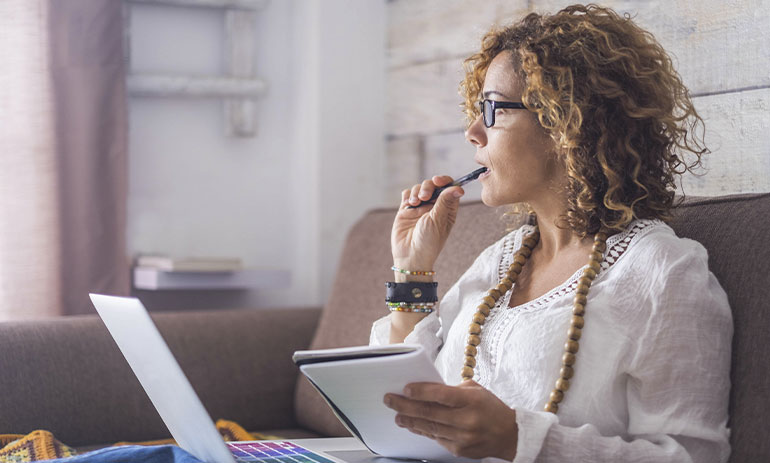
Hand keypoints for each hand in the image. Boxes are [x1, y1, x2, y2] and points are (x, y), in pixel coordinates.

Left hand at [383, 381, 517, 459]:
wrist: (509, 435)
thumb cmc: (491, 408)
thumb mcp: (476, 391)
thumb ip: (453, 390)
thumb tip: (427, 390)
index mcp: (472, 401)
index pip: (441, 395)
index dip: (421, 391)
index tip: (405, 388)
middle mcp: (466, 420)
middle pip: (430, 412)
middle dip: (406, 406)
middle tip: (390, 400)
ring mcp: (462, 437)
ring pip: (429, 427)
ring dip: (410, 421)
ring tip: (397, 415)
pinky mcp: (459, 450)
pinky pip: (435, 438)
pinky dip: (423, 430)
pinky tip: (413, 425)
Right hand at [391, 176, 464, 269]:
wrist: (410, 255)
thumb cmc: (429, 242)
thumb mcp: (438, 220)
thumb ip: (445, 201)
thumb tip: (459, 188)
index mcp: (447, 209)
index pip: (449, 188)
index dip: (445, 181)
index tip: (438, 180)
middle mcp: (434, 206)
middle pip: (433, 185)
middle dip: (428, 186)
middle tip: (424, 197)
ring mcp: (419, 207)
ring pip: (419, 188)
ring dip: (416, 191)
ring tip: (414, 203)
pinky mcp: (406, 210)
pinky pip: (407, 194)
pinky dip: (408, 195)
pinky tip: (408, 204)